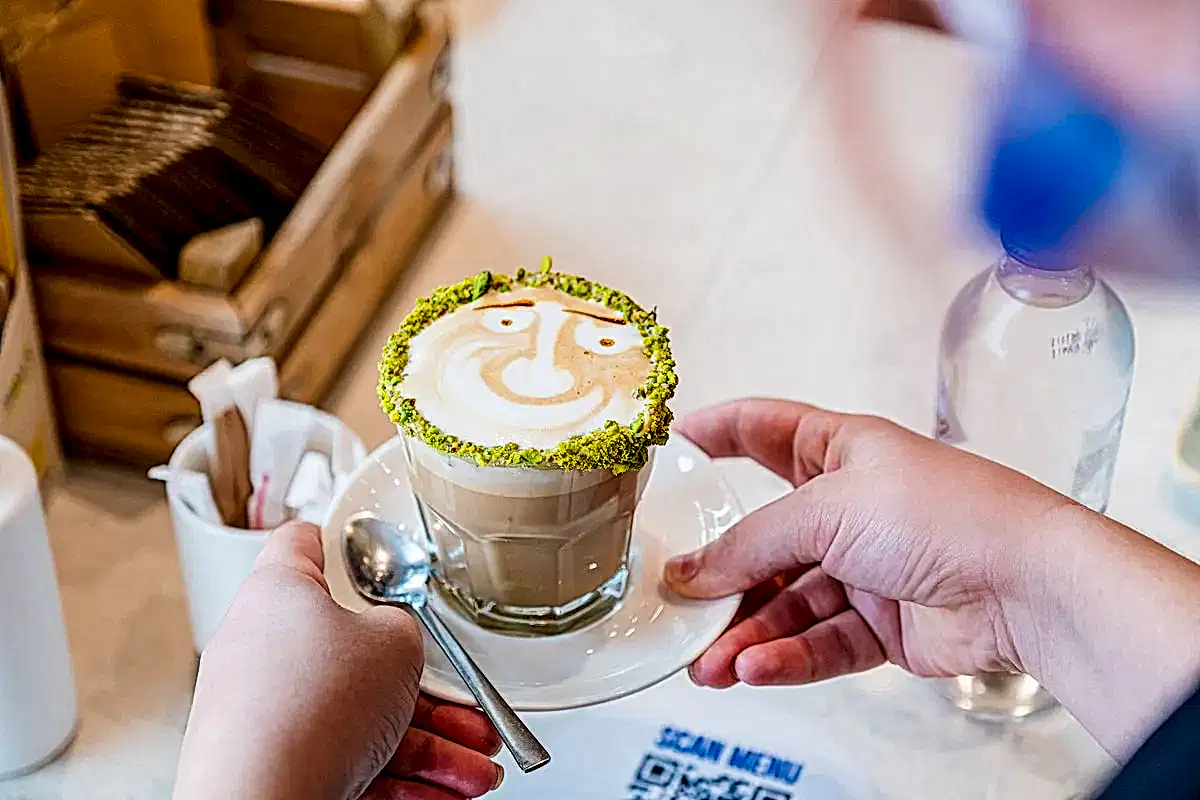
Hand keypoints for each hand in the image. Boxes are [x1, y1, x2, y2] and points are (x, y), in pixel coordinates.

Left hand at [174, 522, 502, 799]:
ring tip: (472, 767)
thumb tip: (399, 639)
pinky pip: (348, 759)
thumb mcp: (396, 643)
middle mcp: (261, 649)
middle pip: (356, 653)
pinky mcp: (271, 763)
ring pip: (361, 716)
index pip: (304, 545)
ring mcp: (263, 712)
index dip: (344, 543)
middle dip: (426, 689)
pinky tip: (446, 792)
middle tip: (465, 707)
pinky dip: (400, 775)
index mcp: (279, 594)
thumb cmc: (309, 711)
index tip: (373, 552)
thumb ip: (404, 626)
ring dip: (429, 743)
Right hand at [664, 399, 1199, 757]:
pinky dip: (785, 657)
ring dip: (746, 633)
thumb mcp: (827, 509)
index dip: (717, 433)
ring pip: (787, 603)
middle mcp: (851, 508)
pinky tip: (754, 666)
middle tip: (677, 597)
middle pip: (766, 539)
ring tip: (709, 663)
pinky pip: (818, 642)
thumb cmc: (948, 515)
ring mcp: (866, 568)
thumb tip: (694, 570)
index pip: (764, 431)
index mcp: (842, 451)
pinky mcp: (882, 625)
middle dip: (720, 573)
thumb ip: (751, 542)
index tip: (670, 444)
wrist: (1027, 587)